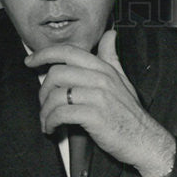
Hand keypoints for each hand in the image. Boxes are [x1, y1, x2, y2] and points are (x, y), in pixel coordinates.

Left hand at [26, 30, 174, 176]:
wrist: (146, 141)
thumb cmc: (132, 115)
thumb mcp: (124, 81)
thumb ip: (112, 58)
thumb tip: (110, 35)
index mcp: (104, 69)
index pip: (67, 52)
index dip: (44, 54)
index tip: (30, 62)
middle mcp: (100, 79)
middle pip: (56, 74)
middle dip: (43, 91)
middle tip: (44, 104)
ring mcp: (98, 97)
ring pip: (56, 95)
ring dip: (45, 111)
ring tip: (47, 121)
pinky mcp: (94, 116)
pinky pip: (61, 114)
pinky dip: (50, 123)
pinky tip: (52, 129)